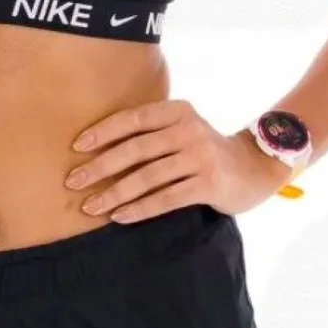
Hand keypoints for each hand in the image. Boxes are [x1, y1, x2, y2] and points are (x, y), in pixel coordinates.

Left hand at [62, 100, 278, 221]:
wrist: (253, 168)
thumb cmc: (205, 151)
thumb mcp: (182, 130)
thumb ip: (152, 134)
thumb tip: (99, 151)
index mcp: (178, 111)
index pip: (134, 119)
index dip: (103, 132)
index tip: (77, 146)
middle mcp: (189, 130)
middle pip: (136, 149)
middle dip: (100, 166)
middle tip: (73, 181)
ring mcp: (200, 157)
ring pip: (148, 177)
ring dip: (115, 193)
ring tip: (91, 206)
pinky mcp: (208, 184)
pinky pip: (166, 198)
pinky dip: (140, 208)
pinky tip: (120, 216)